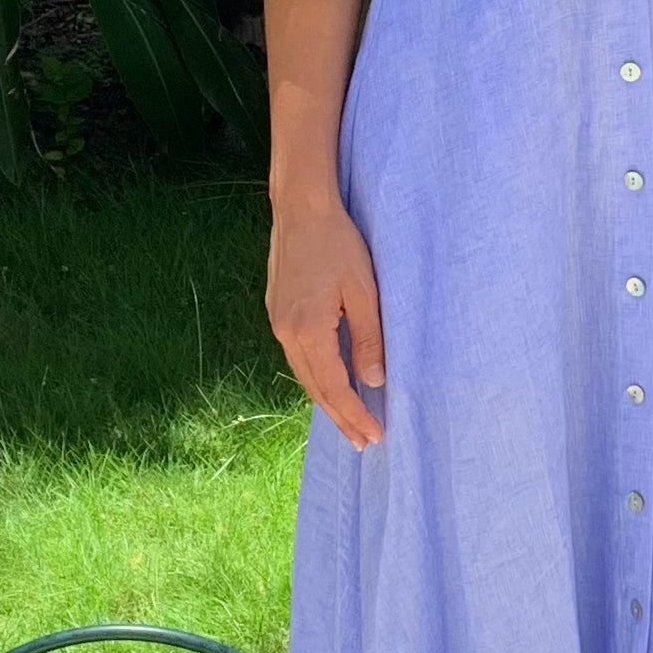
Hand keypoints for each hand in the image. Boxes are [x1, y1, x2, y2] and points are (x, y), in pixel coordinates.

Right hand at [268, 193, 386, 448]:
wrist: (301, 209)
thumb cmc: (338, 244)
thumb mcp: (364, 290)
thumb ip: (368, 338)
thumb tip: (374, 381)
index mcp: (308, 330)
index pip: (334, 387)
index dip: (354, 415)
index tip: (374, 436)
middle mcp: (286, 333)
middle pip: (315, 389)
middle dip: (340, 417)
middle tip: (364, 442)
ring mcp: (278, 323)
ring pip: (303, 375)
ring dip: (327, 400)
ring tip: (349, 421)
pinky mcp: (278, 312)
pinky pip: (298, 357)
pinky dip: (316, 377)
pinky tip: (330, 383)